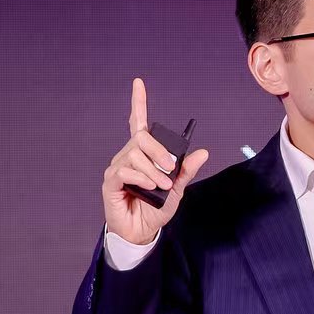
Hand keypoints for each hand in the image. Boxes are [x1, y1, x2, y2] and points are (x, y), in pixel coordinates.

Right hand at [101, 77, 209, 245]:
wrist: (143, 231)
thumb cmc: (156, 208)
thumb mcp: (178, 189)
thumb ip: (186, 170)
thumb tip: (203, 152)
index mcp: (144, 154)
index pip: (138, 123)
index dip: (139, 103)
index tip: (139, 83)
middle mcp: (128, 156)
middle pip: (141, 137)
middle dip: (160, 151)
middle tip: (171, 169)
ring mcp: (118, 168)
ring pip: (135, 155)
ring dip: (154, 171)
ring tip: (163, 187)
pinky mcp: (111, 182)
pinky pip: (125, 170)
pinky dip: (142, 177)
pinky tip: (150, 187)